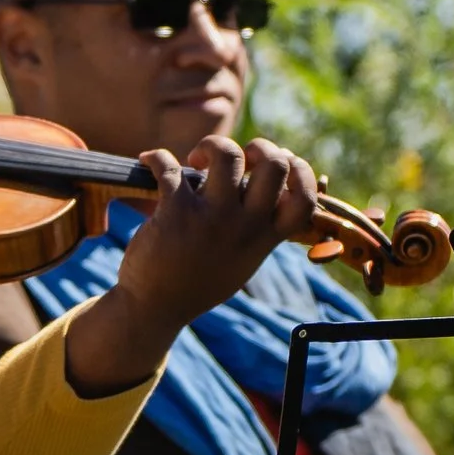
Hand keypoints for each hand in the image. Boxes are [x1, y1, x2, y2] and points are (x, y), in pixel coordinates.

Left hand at [62, 140, 324, 397]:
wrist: (153, 310)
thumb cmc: (195, 284)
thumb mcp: (240, 262)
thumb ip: (255, 230)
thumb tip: (260, 186)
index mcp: (263, 238)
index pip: (304, 200)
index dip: (301, 173)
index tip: (279, 167)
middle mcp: (243, 226)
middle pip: (275, 165)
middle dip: (260, 147)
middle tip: (237, 160)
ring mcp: (211, 218)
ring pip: (228, 155)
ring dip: (213, 144)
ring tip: (195, 160)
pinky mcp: (176, 212)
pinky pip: (169, 167)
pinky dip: (155, 158)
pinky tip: (149, 161)